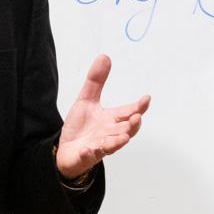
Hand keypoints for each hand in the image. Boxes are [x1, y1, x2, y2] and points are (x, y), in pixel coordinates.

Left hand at [56, 54, 149, 179]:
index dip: (138, 107)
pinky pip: (91, 155)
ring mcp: (100, 146)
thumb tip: (105, 57)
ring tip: (124, 137)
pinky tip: (90, 148)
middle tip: (136, 118)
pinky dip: (92, 152)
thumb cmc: (81, 127)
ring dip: (118, 141)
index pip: (128, 112)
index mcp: (111, 119)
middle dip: (132, 125)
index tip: (146, 98)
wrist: (66, 149)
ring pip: (113, 145)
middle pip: (126, 130)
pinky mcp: (87, 156)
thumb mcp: (86, 100)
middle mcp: (109, 133)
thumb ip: (96, 81)